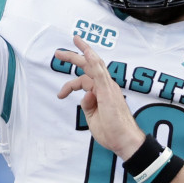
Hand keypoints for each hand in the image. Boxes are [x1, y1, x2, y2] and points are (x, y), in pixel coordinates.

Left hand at [56, 35, 145, 158]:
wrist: (124, 141)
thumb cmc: (112, 132)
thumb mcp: (94, 118)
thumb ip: (88, 105)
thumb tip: (85, 95)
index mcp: (104, 91)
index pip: (84, 80)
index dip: (69, 85)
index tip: (60, 95)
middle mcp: (107, 86)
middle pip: (90, 65)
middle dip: (74, 56)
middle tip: (58, 53)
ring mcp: (108, 87)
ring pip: (95, 64)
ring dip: (83, 51)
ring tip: (72, 41)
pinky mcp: (108, 91)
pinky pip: (100, 72)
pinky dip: (93, 61)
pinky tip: (86, 52)